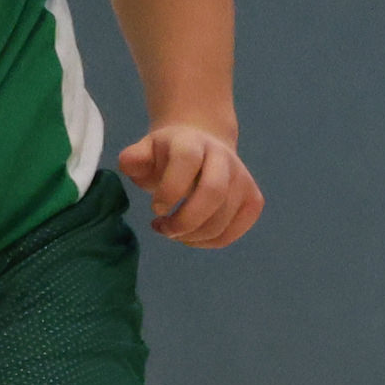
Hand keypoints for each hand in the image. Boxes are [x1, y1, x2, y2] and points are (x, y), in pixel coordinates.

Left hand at [118, 122, 263, 247]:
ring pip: (224, 218)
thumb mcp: (145, 150)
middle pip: (213, 192)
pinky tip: (192, 236)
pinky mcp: (253, 200)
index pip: (187, 161)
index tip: (155, 209)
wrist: (203, 147)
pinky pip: (234, 231)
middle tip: (164, 229)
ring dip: (194, 235)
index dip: (170, 189)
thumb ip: (133, 157)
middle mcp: (224, 158)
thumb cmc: (167, 155)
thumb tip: (130, 163)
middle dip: (185, 220)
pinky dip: (210, 242)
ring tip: (173, 232)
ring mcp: (243, 180)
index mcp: (193, 142)